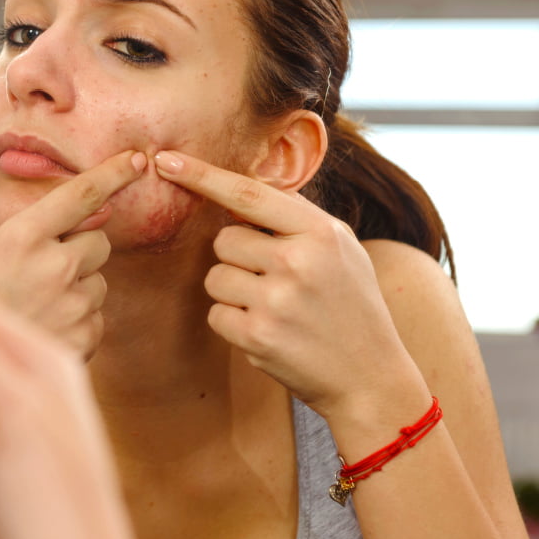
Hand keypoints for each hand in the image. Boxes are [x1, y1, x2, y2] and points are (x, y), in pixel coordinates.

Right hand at [0, 150, 146, 357]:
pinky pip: (96, 320)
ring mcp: (70, 305)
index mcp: (22, 236)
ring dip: (77, 290)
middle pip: (99, 243)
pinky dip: (76, 324)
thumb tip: (88, 219)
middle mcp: (52, 266)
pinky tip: (44, 329)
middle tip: (48, 270)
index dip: (113, 173)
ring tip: (39, 307)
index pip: (81, 194)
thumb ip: (35, 232)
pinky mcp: (81, 338)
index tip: (135, 159)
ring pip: (98, 283)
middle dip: (81, 252)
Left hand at [152, 149, 424, 420]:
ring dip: (234, 292)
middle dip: (239, 258)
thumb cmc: (350, 306)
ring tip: (277, 309)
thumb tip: (240, 188)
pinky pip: (215, 314)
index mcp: (320, 232)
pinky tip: (270, 332)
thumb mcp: (341, 250)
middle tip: (278, 283)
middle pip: (224, 240)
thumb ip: (295, 218)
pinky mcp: (257, 336)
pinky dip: (234, 324)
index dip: (202, 175)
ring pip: (214, 277)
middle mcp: (298, 261)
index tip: (166, 160)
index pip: (247, 193)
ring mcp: (277, 300)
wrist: (372, 378)